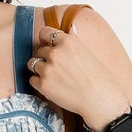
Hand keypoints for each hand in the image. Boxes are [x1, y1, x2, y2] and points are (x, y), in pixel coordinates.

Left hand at [25, 10, 128, 131]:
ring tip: (53, 76)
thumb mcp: (87, 52)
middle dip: (44, 57)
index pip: (45, 32)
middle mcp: (55, 53)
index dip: (45, 39)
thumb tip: (67, 34)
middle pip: (39, 50)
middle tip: (56, 67)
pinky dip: (39, 83)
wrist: (100, 98)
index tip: (46, 44)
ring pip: (32, 64)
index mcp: (67, 42)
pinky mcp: (43, 84)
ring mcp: (47, 69)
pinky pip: (32, 80)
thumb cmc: (98, 78)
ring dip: (39, 69)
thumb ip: (71, 44)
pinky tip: (52, 86)